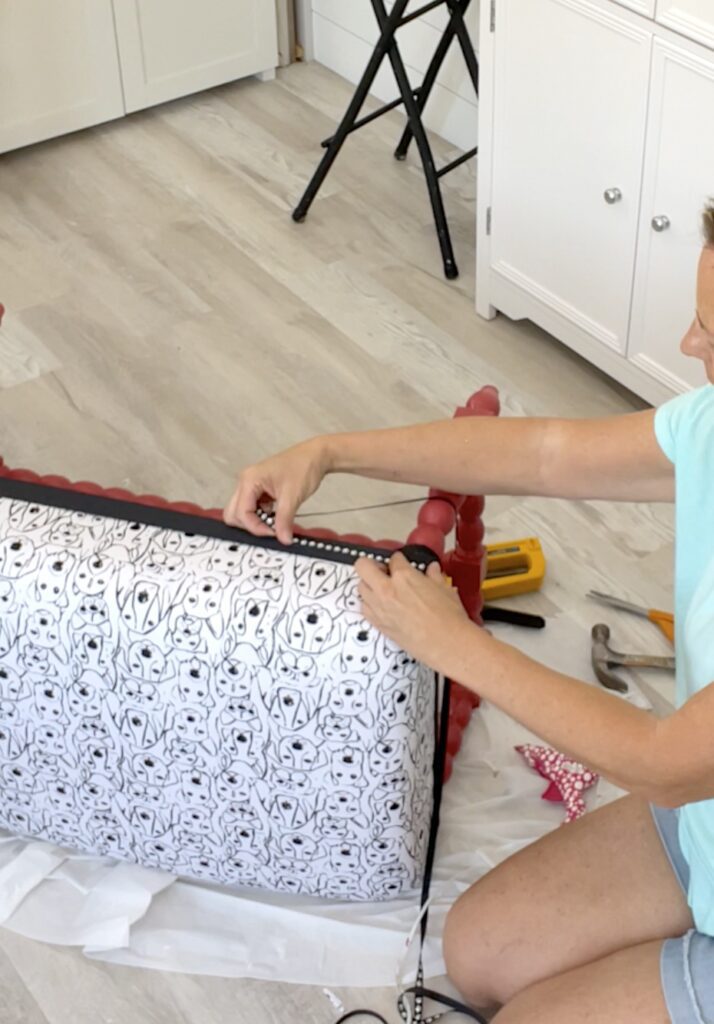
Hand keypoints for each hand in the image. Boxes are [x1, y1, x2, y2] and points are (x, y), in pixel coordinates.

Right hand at [224, 438, 330, 544]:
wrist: (316, 456)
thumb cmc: (303, 467)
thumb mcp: (293, 496)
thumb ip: (285, 520)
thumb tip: (283, 539)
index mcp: (249, 480)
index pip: (241, 513)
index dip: (256, 527)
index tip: (274, 533)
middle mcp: (246, 482)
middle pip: (234, 514)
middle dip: (250, 525)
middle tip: (271, 529)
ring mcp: (252, 486)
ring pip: (242, 513)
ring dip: (256, 522)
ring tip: (276, 523)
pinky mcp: (260, 491)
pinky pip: (253, 509)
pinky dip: (262, 517)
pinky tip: (276, 518)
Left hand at [355, 552, 472, 671]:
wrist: (447, 644)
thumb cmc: (449, 616)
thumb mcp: (445, 589)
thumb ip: (434, 576)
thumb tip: (432, 569)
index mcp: (404, 576)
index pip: (393, 559)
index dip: (399, 560)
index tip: (402, 564)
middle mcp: (386, 589)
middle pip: (363, 566)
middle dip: (371, 565)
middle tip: (383, 572)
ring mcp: (379, 607)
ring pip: (360, 587)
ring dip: (369, 585)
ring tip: (381, 589)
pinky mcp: (378, 624)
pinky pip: (364, 608)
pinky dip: (369, 604)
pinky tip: (381, 606)